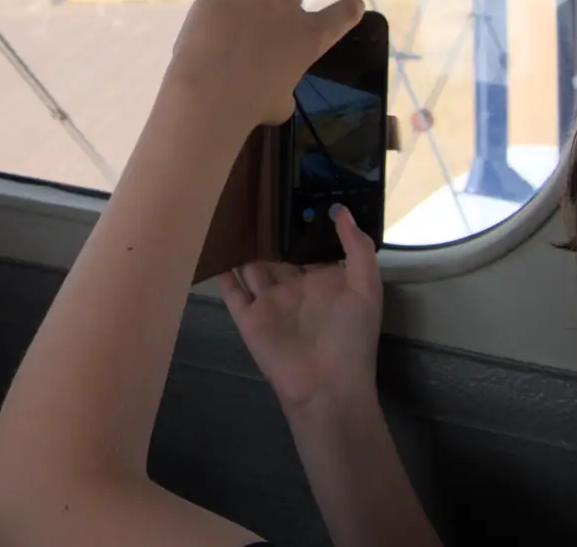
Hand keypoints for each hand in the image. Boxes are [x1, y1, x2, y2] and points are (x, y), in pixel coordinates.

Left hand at [167, 0, 364, 127]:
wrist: (209, 90)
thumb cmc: (253, 105)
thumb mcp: (281, 104)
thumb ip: (283, 87)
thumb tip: (274, 89)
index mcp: (310, 35)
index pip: (342, 15)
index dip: (348, 10)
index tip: (353, 5)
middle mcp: (283, 8)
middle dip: (282, 4)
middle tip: (265, 27)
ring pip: (248, 1)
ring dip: (240, 18)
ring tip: (220, 49)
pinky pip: (217, 5)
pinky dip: (212, 21)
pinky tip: (201, 44)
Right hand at [219, 205, 382, 413]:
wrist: (325, 387)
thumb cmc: (351, 338)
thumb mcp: (366, 289)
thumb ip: (357, 249)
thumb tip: (341, 210)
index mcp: (322, 279)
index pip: (307, 244)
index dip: (300, 221)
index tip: (290, 189)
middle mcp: (292, 286)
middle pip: (274, 251)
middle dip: (265, 228)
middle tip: (252, 190)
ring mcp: (268, 301)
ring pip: (250, 263)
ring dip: (241, 243)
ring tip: (227, 209)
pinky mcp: (247, 316)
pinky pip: (229, 288)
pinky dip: (219, 268)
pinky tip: (209, 243)